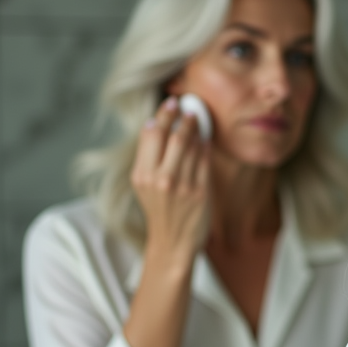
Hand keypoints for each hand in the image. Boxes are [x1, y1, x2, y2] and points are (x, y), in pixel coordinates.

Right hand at [131, 96, 210, 263]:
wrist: (172, 242)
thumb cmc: (160, 210)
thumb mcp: (144, 184)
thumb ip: (149, 157)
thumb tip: (157, 123)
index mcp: (141, 175)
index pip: (150, 134)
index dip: (163, 114)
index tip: (171, 103)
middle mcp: (160, 179)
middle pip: (172, 135)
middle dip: (182, 117)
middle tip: (188, 108)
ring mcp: (181, 186)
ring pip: (192, 145)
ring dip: (196, 130)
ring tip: (197, 122)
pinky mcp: (200, 192)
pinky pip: (205, 160)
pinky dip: (205, 147)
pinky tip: (205, 141)